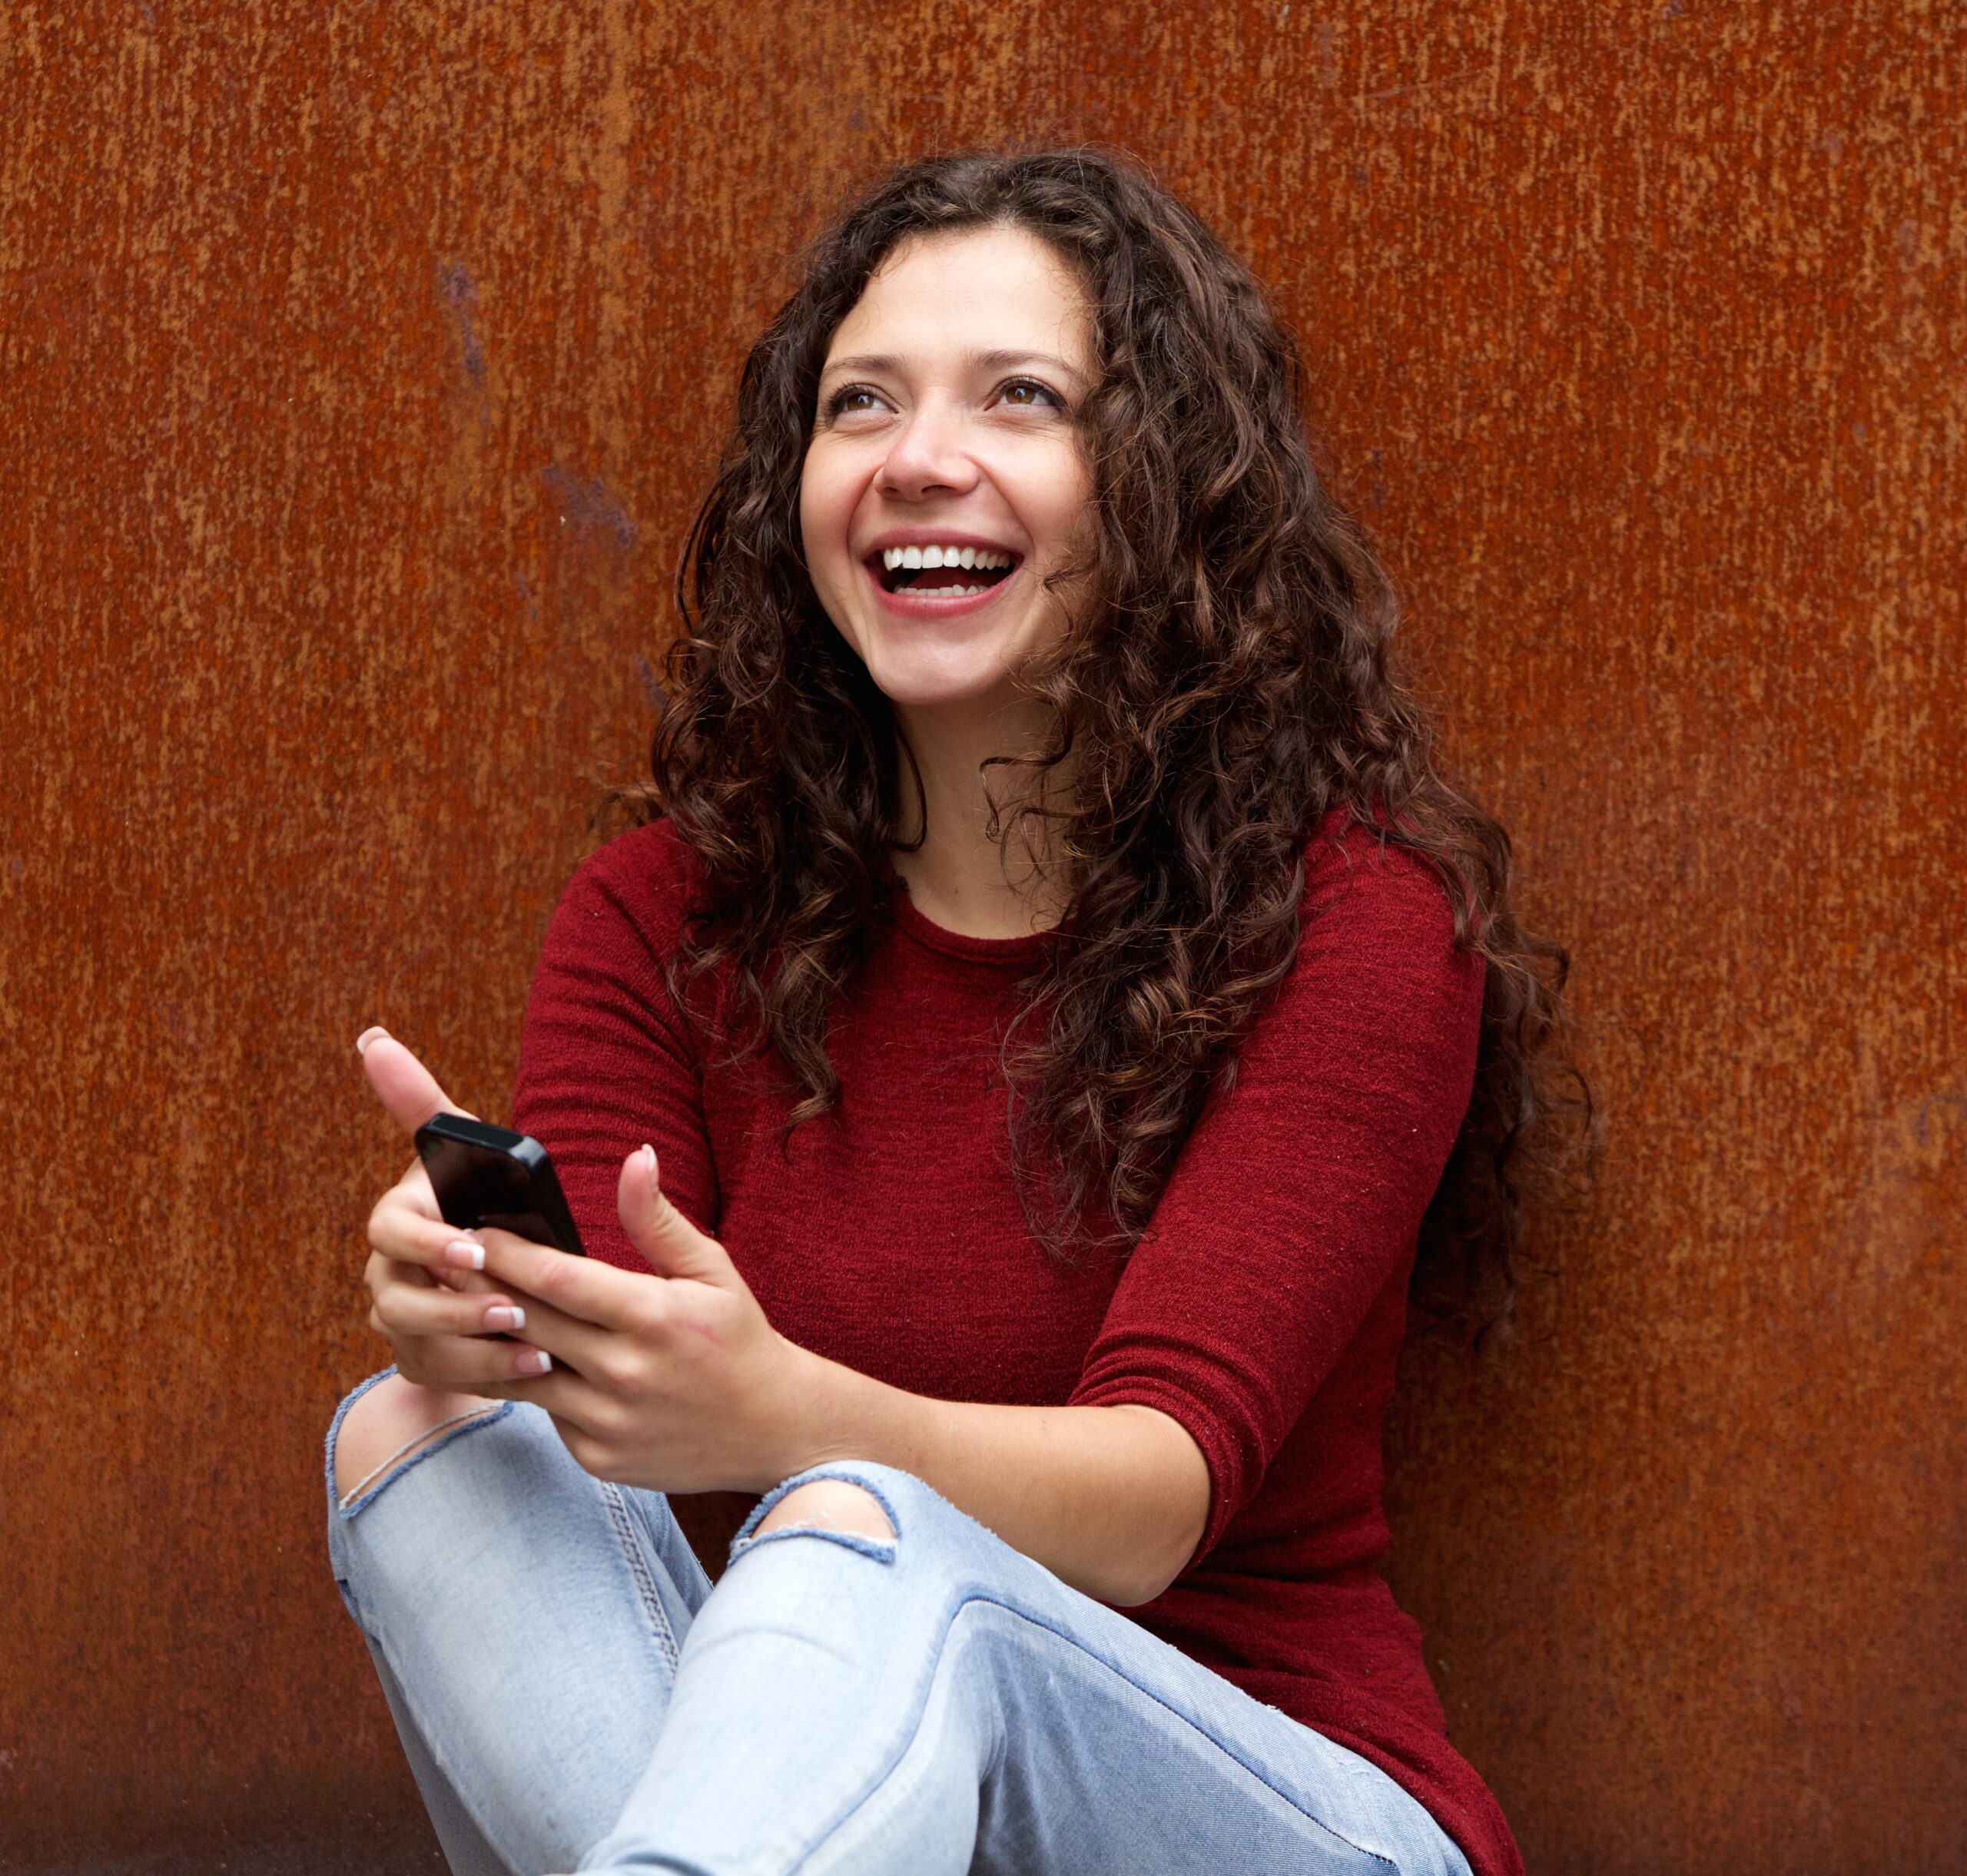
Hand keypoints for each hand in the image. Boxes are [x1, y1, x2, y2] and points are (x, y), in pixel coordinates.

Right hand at [356, 1027, 559, 1389]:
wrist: (497, 1255)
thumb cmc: (478, 1189)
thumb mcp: (463, 1148)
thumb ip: (421, 1100)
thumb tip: (371, 1037)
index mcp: (397, 1220)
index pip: (390, 1232)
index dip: (428, 1243)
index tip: (473, 1249)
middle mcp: (386, 1273)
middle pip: (399, 1302)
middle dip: (456, 1309)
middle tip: (515, 1309)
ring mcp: (399, 1321)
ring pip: (420, 1346)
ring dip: (476, 1349)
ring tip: (534, 1346)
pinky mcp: (423, 1359)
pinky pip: (444, 1375)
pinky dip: (490, 1375)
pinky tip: (537, 1369)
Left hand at [438, 1144, 821, 1493]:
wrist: (774, 1429)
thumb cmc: (737, 1338)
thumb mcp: (712, 1270)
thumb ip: (658, 1219)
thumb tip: (636, 1156)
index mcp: (653, 1316)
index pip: (558, 1279)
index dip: (506, 1252)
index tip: (472, 1228)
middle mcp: (625, 1372)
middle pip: (527, 1322)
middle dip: (479, 1287)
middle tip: (439, 1258)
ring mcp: (607, 1421)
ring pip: (522, 1372)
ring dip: (486, 1339)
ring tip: (455, 1306)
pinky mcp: (597, 1457)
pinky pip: (544, 1414)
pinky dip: (524, 1383)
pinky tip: (503, 1356)